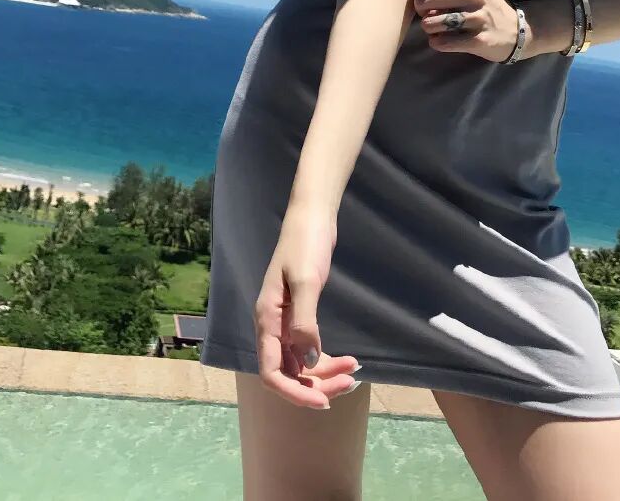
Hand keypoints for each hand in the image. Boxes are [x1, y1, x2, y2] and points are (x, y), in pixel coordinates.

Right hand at [253, 204, 360, 408]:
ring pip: (299, 364)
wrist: (312, 216)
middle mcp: (272, 325)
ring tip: (353, 371)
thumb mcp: (306, 280)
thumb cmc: (306, 243)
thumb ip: (305, 321)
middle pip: (287, 372)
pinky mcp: (299, 315)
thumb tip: (308, 362)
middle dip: (316, 385)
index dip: (294, 393)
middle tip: (349, 382)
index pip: (271, 371)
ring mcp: (285, 322)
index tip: (323, 402)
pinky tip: (348, 360)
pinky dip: (326, 359)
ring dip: (324, 374)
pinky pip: (308, 349)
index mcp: (266, 319)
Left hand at [411, 0, 532, 62]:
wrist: (516, 31)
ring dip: (429, 28)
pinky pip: (442, 43)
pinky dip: (438, 43)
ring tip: (436, 26)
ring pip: (432, 23)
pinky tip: (444, 39)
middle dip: (421, 9)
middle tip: (428, 12)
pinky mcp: (479, 41)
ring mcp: (477, 18)